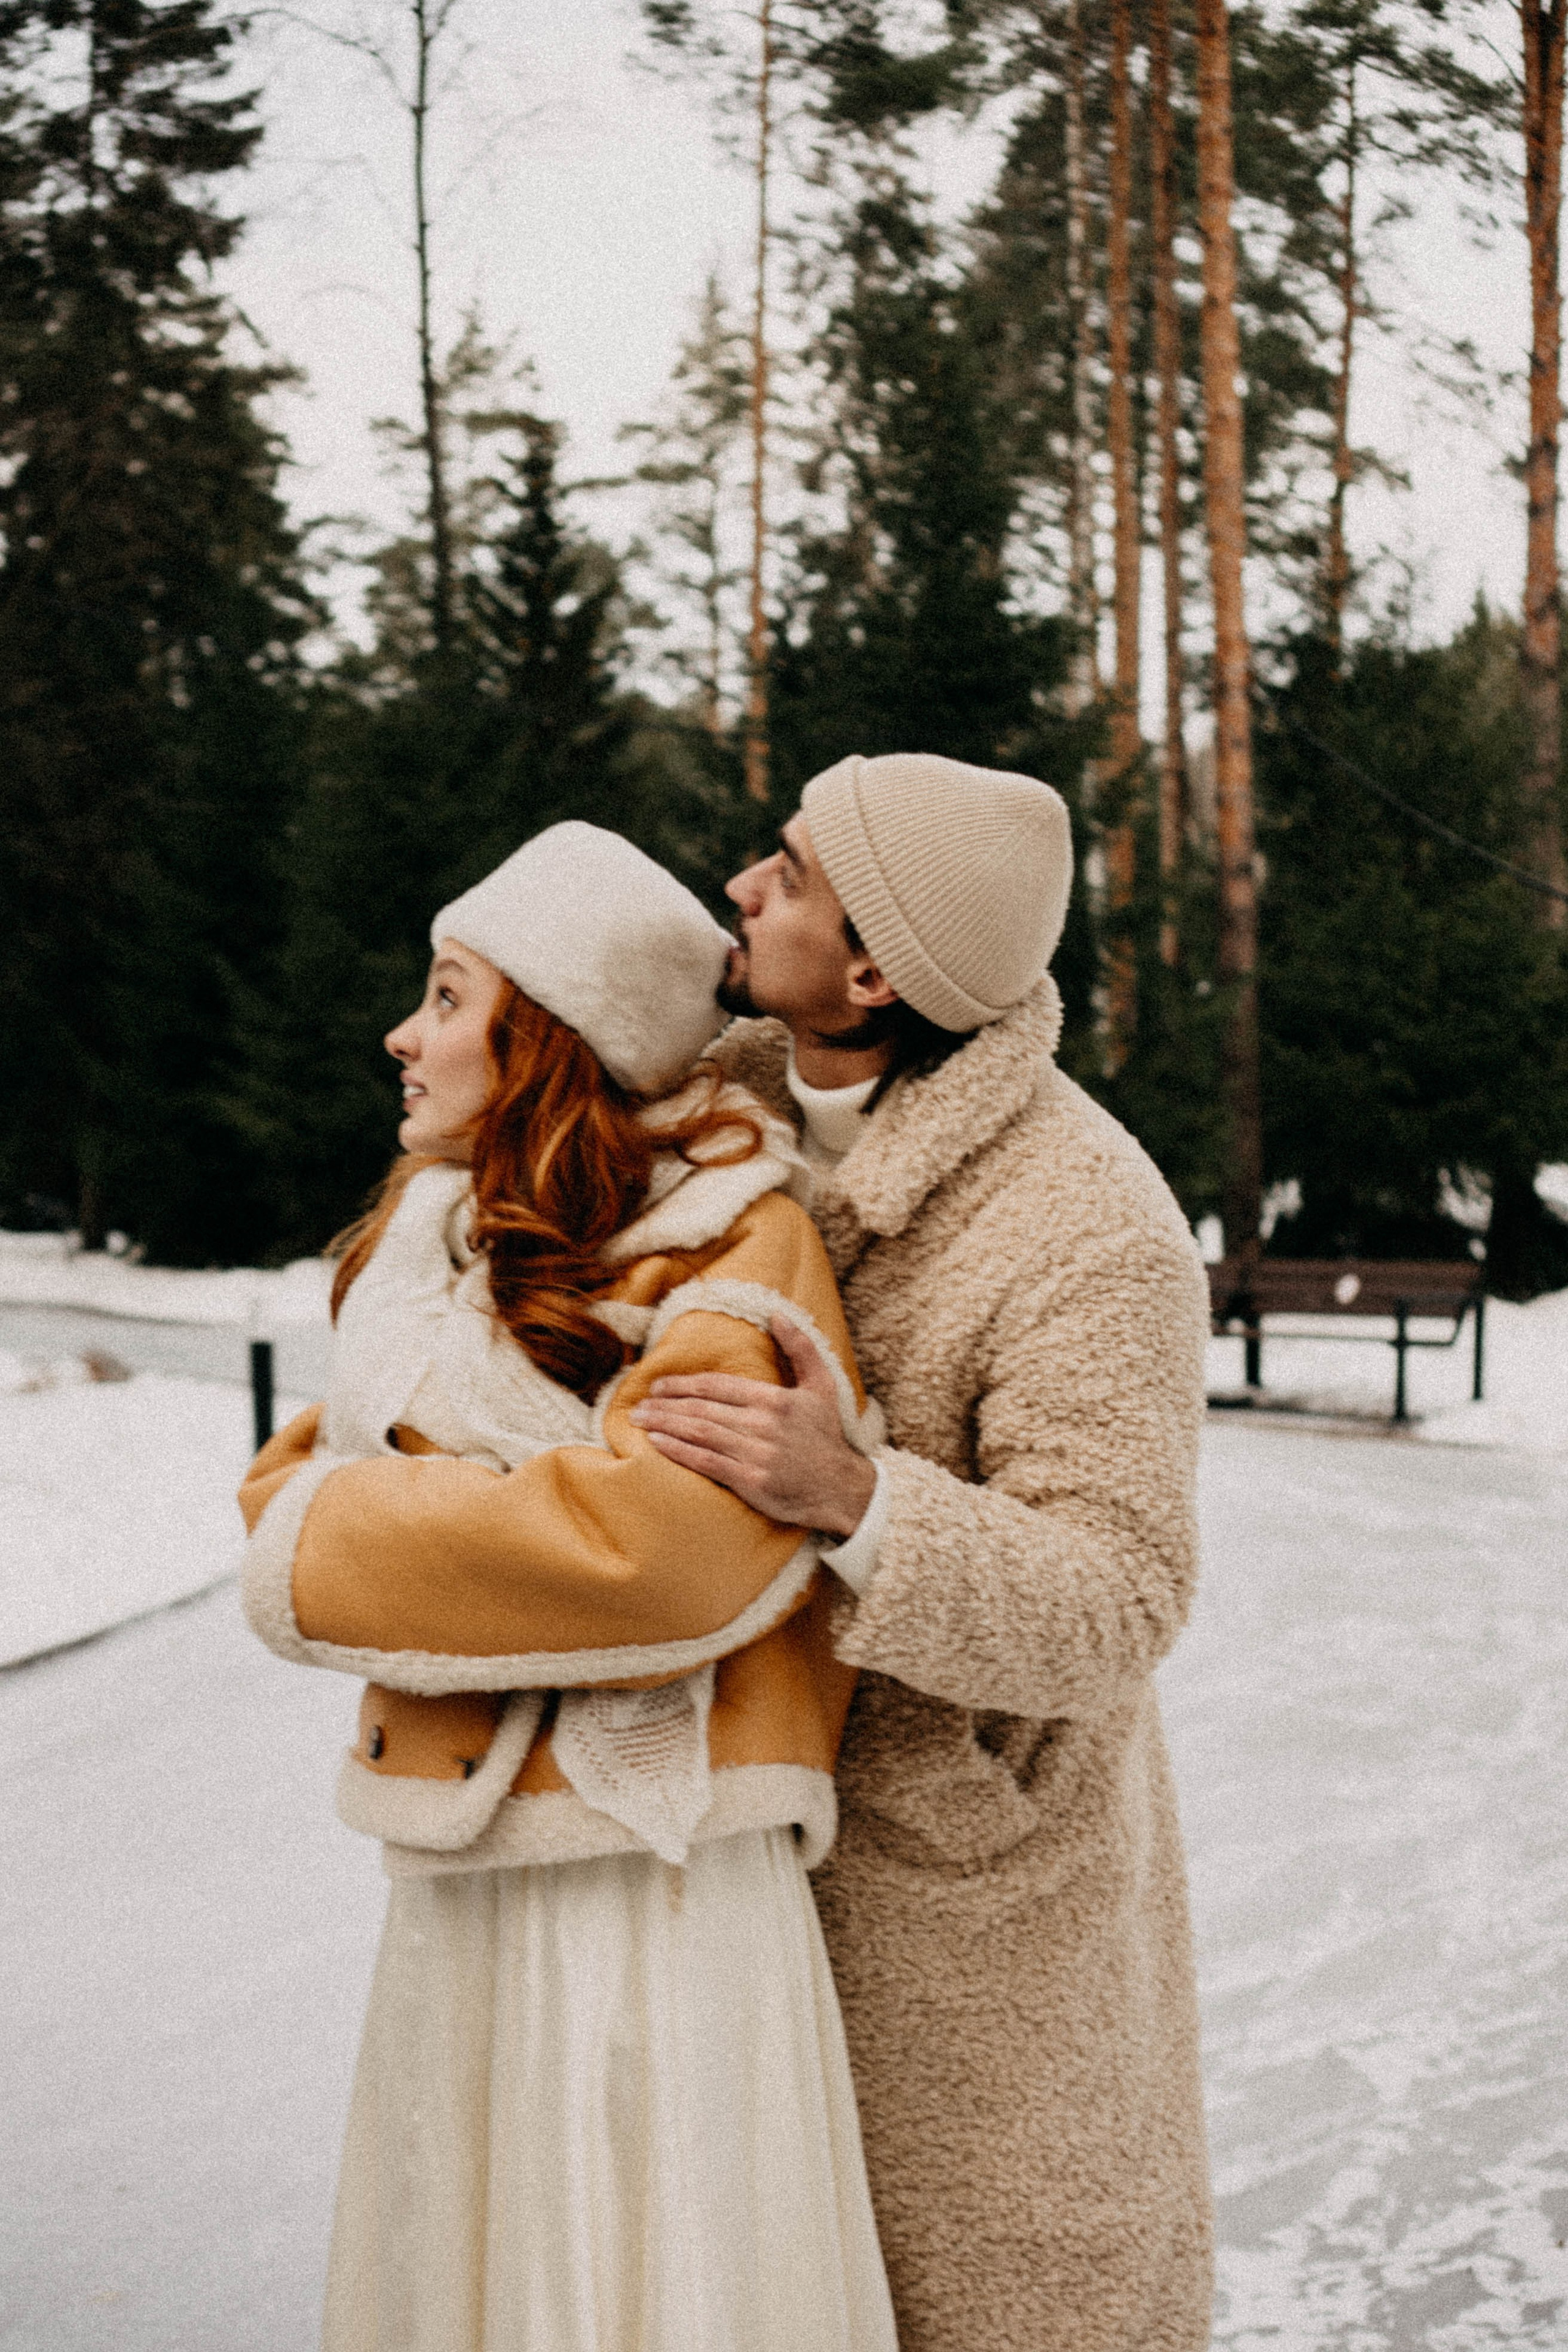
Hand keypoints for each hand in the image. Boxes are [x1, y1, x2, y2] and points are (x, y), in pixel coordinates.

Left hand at [629, 1317, 876, 1536]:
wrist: (842, 1488)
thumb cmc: (826, 1437)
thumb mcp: (822, 1387)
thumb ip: (800, 1349)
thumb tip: (777, 1315)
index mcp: (774, 1399)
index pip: (717, 1386)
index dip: (684, 1384)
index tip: (658, 1385)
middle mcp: (762, 1423)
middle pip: (701, 1408)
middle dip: (665, 1404)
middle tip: (638, 1404)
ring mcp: (755, 1452)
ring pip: (699, 1432)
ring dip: (664, 1424)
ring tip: (639, 1420)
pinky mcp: (750, 1480)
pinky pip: (705, 1461)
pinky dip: (678, 1450)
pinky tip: (657, 1443)